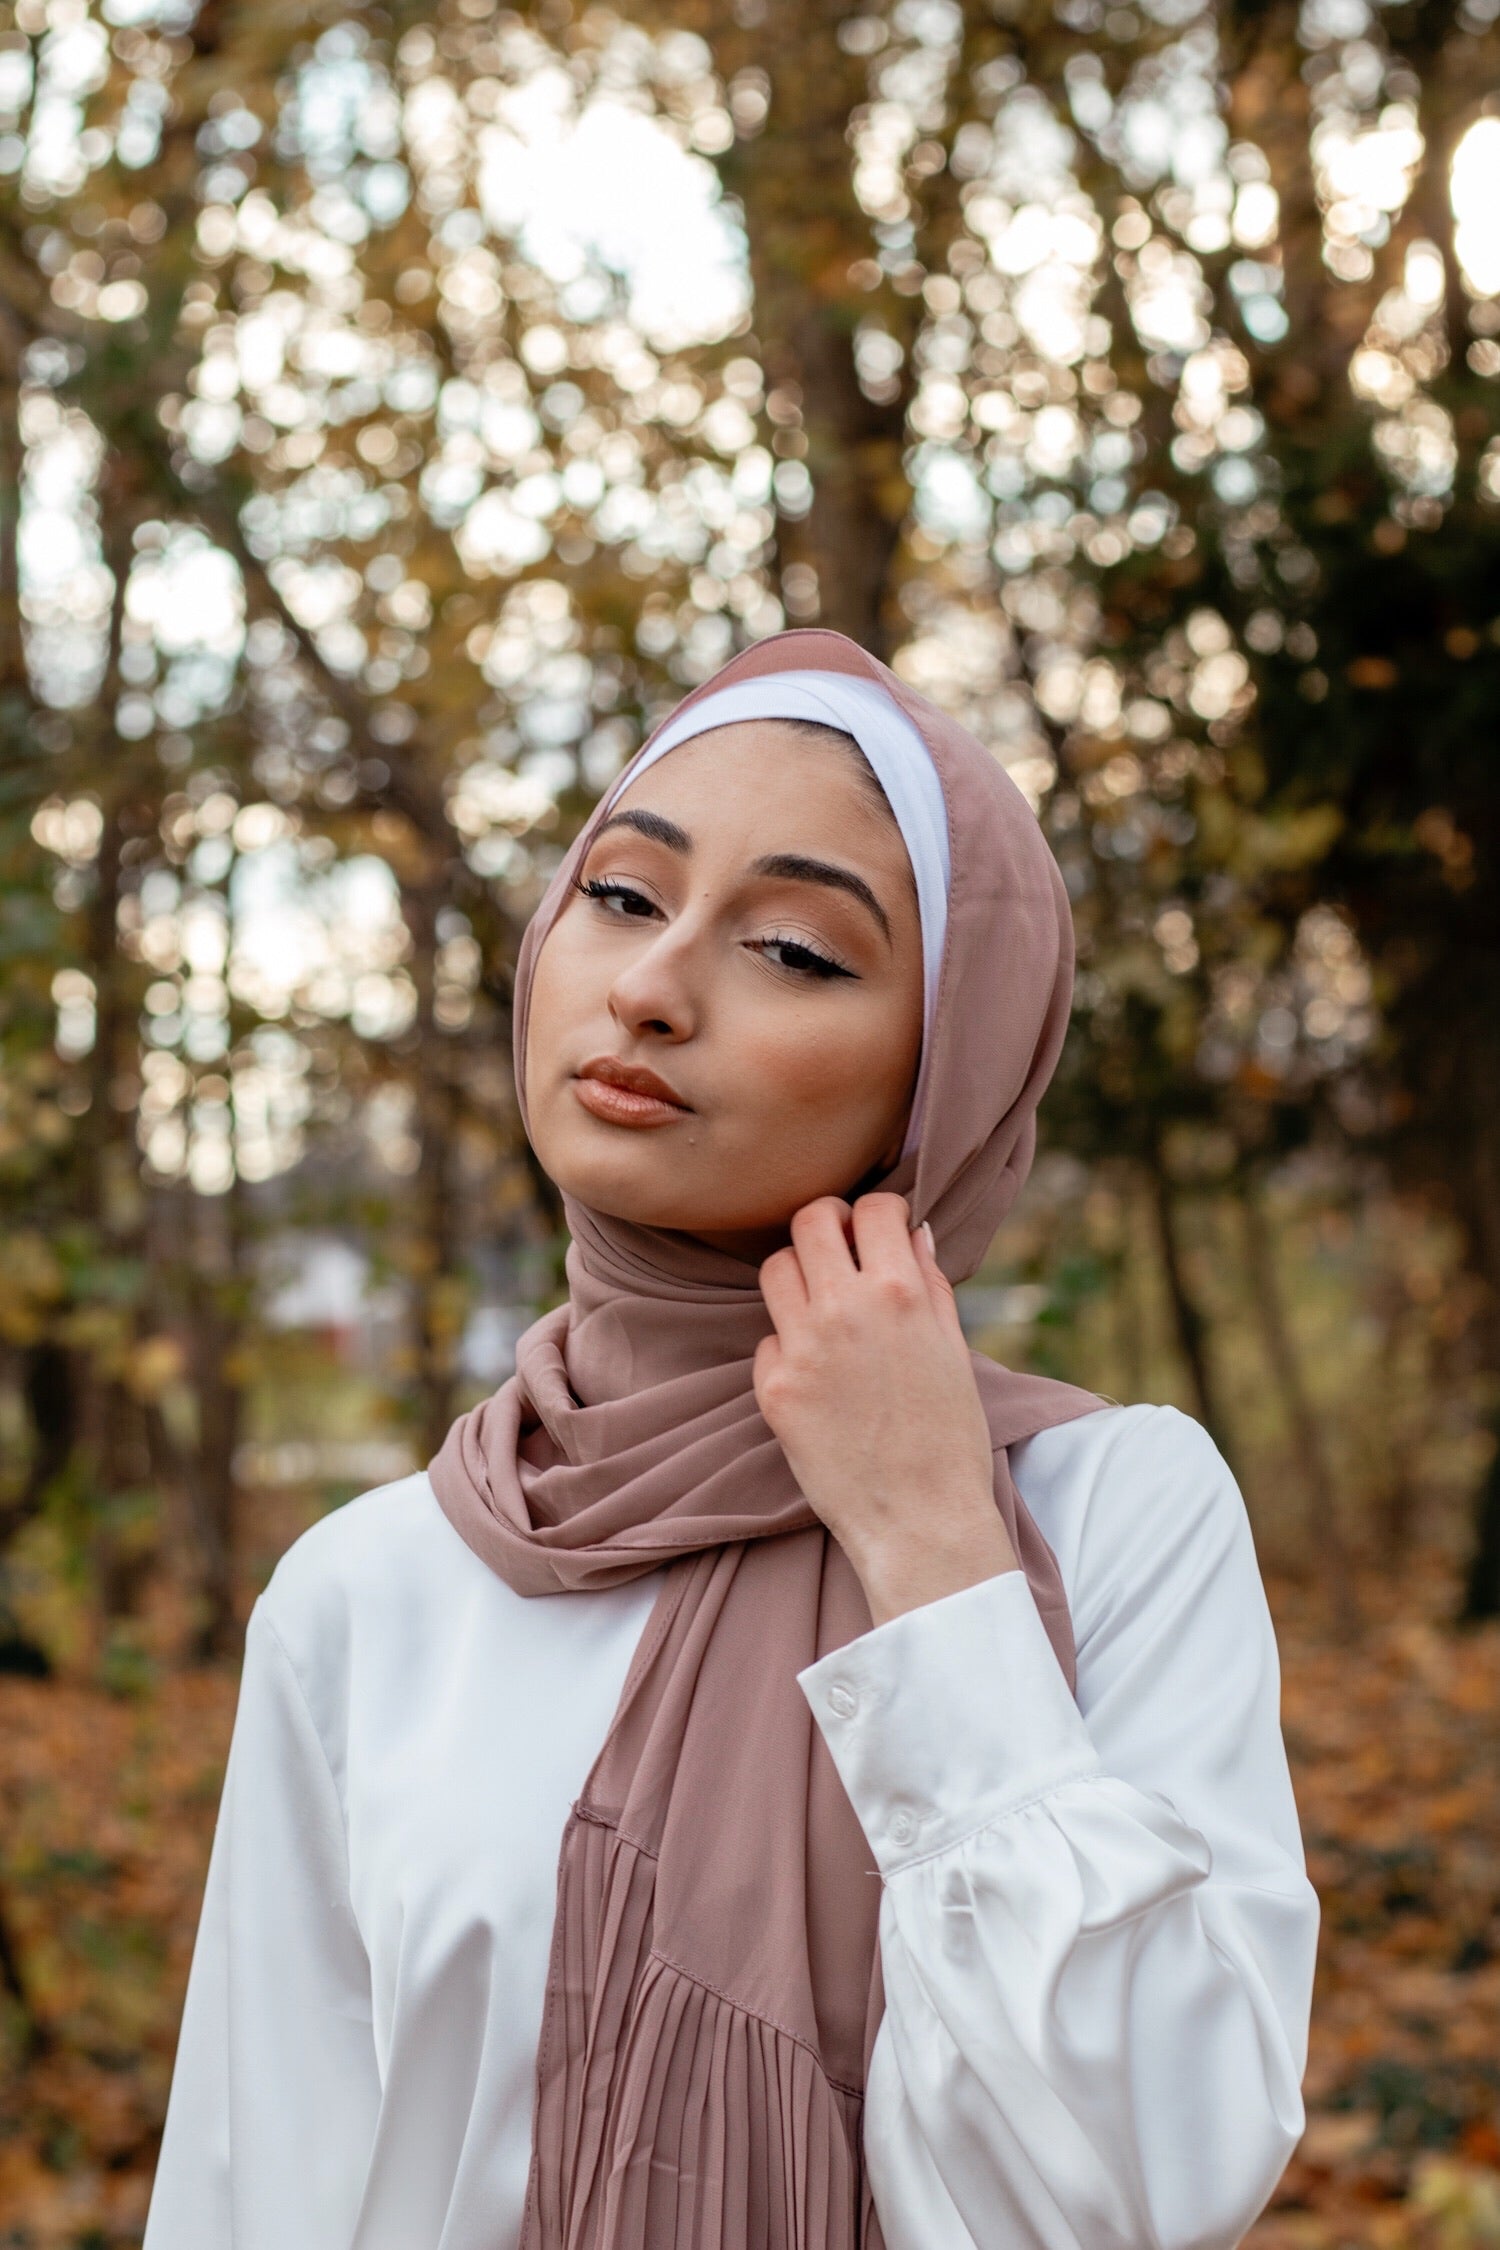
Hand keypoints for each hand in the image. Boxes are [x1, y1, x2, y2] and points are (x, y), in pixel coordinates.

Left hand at [753, 1192, 1017, 1626]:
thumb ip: (930, 1284)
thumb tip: (912, 1232)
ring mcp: (802, 1347)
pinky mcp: (773, 1388)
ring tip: (821, 1302)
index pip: (873, 1209)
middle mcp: (845, 1309)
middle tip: (838, 1245)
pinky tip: (817, 1371)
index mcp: (900, 1293)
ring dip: (798, 1274)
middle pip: (809, 1221)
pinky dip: (788, 1345)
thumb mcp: (954, 1351)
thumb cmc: (949, 1438)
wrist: (920, 1520)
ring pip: (775, 1269)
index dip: (877, 1211)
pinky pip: (768, 1339)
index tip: (878, 1227)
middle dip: (827, 1224)